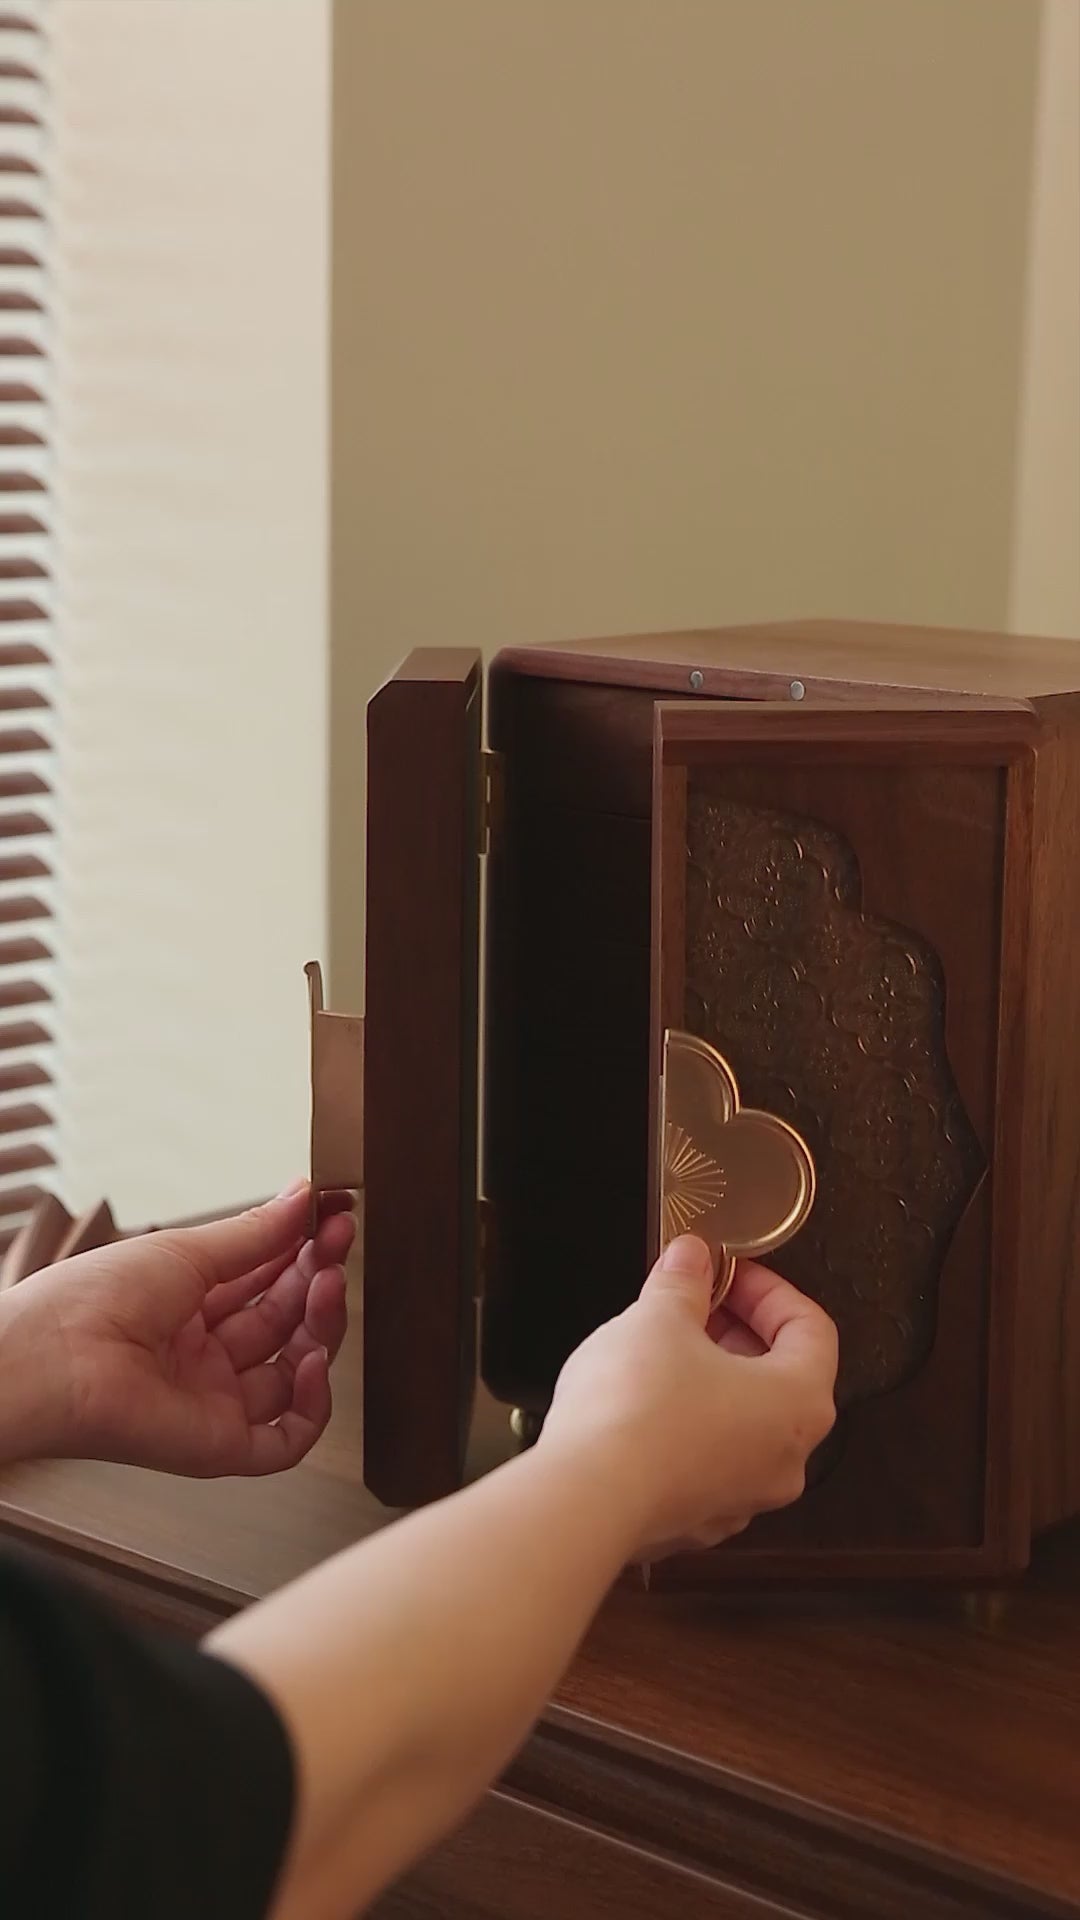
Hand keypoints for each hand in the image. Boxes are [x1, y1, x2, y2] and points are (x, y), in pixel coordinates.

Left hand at [0, 1183, 354, 1476]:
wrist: (54, 1360)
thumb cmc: (90, 1303)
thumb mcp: (184, 1251)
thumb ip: (254, 1233)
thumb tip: (300, 1199)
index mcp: (183, 1308)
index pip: (261, 1279)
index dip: (300, 1248)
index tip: (330, 1215)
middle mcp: (201, 1357)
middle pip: (284, 1321)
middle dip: (316, 1276)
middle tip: (337, 1239)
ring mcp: (213, 1401)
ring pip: (294, 1374)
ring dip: (321, 1326)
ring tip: (328, 1283)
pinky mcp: (221, 1445)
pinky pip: (286, 1439)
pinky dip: (313, 1405)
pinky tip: (315, 1361)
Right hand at [538, 1235, 837, 1560]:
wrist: (587, 1496)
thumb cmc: (638, 1408)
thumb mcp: (660, 1319)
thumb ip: (684, 1282)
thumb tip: (691, 1258)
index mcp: (799, 1403)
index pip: (811, 1329)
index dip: (768, 1290)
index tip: (727, 1273)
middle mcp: (786, 1460)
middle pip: (780, 1378)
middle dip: (736, 1332)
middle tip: (693, 1305)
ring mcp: (743, 1498)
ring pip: (742, 1424)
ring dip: (711, 1381)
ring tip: (661, 1352)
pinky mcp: (698, 1521)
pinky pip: (704, 1462)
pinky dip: (685, 1428)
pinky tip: (643, 1408)